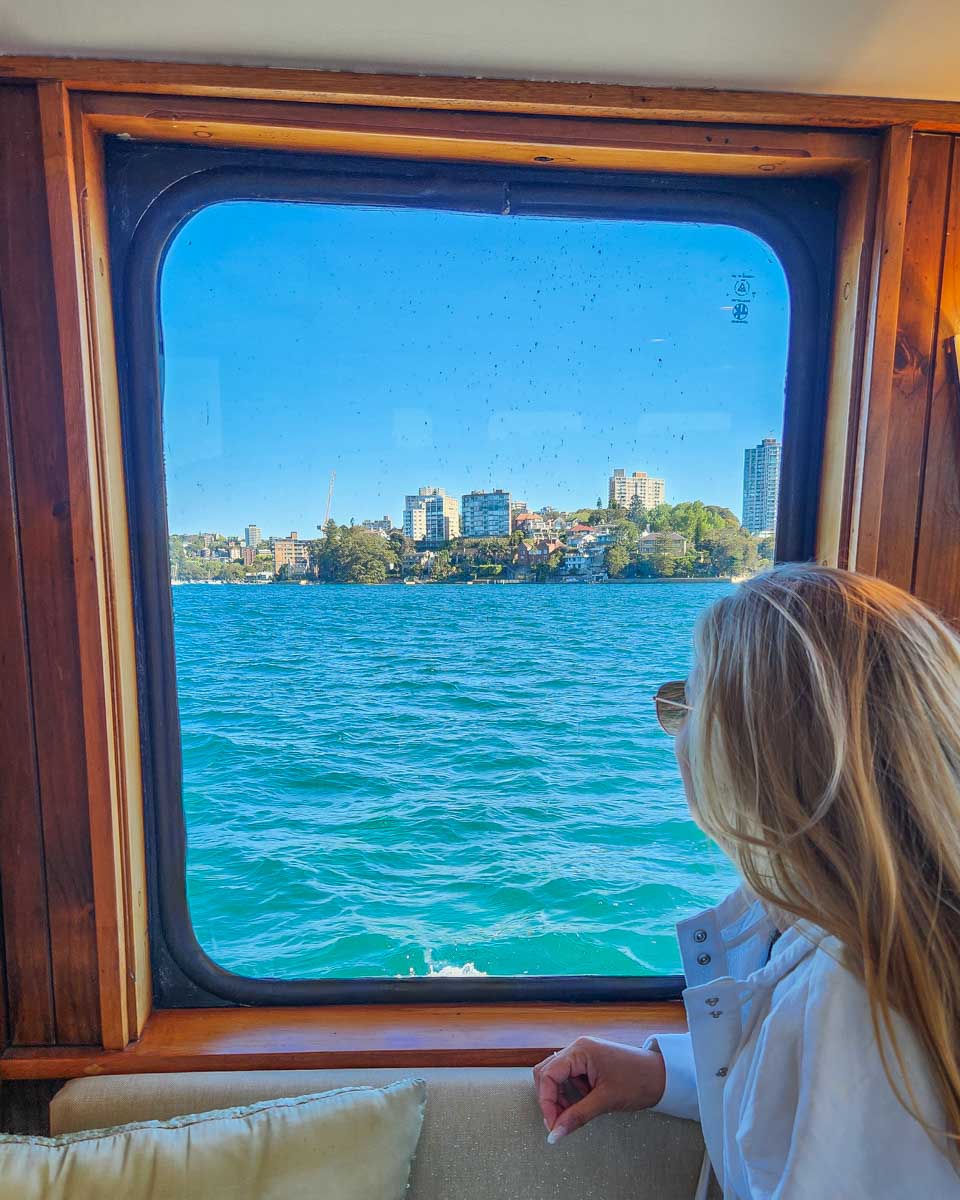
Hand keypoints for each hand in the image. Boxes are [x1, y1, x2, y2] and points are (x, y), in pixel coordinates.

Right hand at [532, 1036, 666, 1142]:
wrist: (663, 1076)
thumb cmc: (638, 1082)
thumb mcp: (605, 1101)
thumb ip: (576, 1117)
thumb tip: (554, 1135)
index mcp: (580, 1050)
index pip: (548, 1074)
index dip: (546, 1101)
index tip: (553, 1126)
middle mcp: (578, 1048)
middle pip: (547, 1072)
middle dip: (550, 1099)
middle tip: (559, 1122)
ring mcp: (583, 1054)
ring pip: (556, 1075)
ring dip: (559, 1097)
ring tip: (572, 1115)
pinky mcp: (589, 1062)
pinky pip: (569, 1077)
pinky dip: (570, 1093)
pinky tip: (581, 1105)